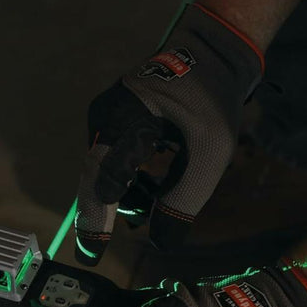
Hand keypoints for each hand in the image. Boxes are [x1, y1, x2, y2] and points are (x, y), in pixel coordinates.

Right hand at [73, 3, 264, 265]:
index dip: (95, 221)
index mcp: (127, 118)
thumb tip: (161, 243)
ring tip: (149, 211)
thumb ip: (184, 199)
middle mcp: (107, 115)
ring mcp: (107, 114)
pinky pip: (113, 156)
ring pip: (105, 168)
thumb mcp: (209, 154)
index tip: (92, 255)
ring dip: (125, 195)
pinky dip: (130, 178)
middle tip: (101, 250)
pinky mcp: (114, 116)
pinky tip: (151, 189)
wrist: (214, 51)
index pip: (103, 180)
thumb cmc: (214, 99)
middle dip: (108, 212)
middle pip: (98, 176)